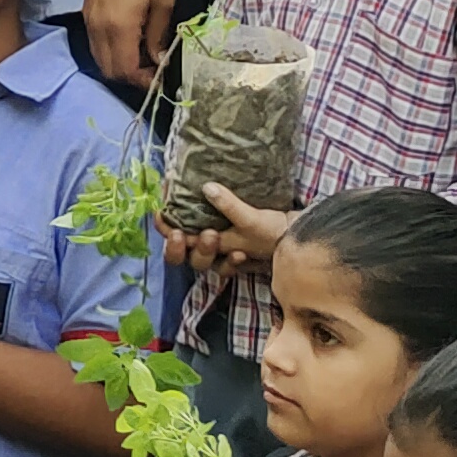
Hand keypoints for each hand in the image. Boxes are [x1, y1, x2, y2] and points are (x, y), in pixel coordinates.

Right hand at [83, 0, 179, 86]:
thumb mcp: (164, 2)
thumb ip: (159, 35)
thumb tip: (159, 59)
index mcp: (120, 27)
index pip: (126, 70)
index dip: (144, 81)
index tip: (160, 79)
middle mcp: (99, 29)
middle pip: (109, 70)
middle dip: (131, 77)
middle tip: (152, 70)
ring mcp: (89, 21)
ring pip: (99, 60)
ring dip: (119, 66)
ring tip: (141, 57)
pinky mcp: (86, 14)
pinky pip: (95, 45)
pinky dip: (110, 53)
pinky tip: (127, 42)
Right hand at [159, 181, 291, 285]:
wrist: (294, 236)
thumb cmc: (268, 221)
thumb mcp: (249, 213)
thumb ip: (227, 204)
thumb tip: (207, 187)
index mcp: (203, 227)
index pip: (173, 230)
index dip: (163, 227)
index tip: (162, 217)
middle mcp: (208, 244)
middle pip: (181, 254)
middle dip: (179, 247)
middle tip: (185, 236)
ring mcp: (221, 257)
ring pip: (200, 263)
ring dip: (203, 252)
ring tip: (213, 238)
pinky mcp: (235, 267)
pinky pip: (225, 270)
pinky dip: (229, 264)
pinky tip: (240, 256)